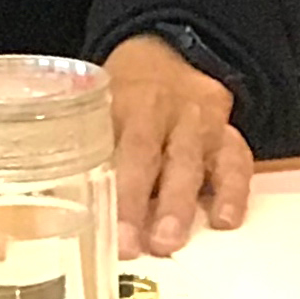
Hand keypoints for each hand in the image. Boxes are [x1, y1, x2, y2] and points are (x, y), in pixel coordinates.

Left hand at [105, 34, 251, 258]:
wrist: (173, 52)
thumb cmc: (126, 93)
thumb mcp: (100, 105)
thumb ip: (88, 145)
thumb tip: (63, 203)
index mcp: (121, 102)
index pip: (109, 145)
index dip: (101, 186)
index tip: (95, 225)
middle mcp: (161, 111)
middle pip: (146, 155)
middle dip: (136, 202)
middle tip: (129, 246)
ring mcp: (199, 123)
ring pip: (190, 162)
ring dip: (179, 204)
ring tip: (168, 242)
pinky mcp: (228, 135)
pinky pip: (236, 162)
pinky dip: (234, 193)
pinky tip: (225, 222)